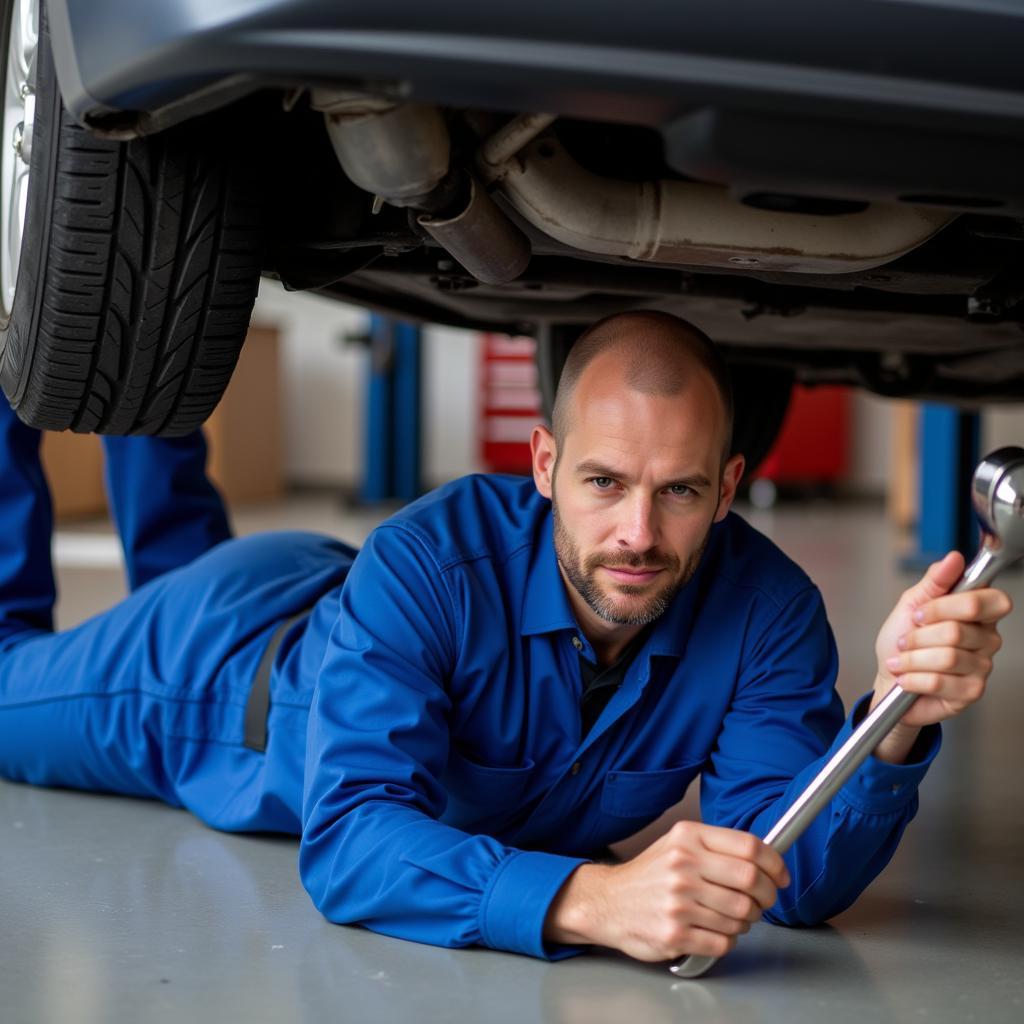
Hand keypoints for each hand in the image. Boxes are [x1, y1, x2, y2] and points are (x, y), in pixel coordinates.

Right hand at [543, 820, 789, 961]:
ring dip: (746, 920)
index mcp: (687, 838)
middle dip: (767, 896)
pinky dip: (727, 939)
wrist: (609, 902)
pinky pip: (724, 941)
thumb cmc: (650, 874)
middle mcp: (682, 866)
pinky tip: (715, 930)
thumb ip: (716, 846)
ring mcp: (678, 901)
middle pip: (751, 881)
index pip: (749, 846)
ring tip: (732, 916)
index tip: (780, 876)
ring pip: (742, 915)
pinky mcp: (675, 933)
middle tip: (763, 900)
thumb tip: (765, 857)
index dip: (774, 863)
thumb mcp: (678, 843)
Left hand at [871, 551, 1011, 760]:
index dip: (948, 606)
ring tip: (901, 659)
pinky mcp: (971, 691)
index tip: (919, 613)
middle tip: (904, 640)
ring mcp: (982, 667)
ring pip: (947, 657)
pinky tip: (905, 677)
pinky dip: (912, 678)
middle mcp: (987, 638)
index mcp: (979, 612)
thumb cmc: (903, 641)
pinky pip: (939, 681)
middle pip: (957, 630)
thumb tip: (954, 558)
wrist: (890, 678)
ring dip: (911, 658)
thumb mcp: (912, 604)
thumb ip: (935, 581)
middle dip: (917, 636)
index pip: (991, 600)